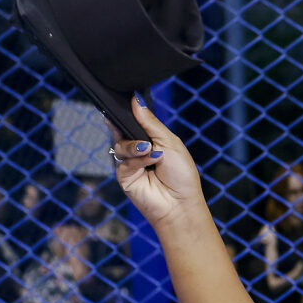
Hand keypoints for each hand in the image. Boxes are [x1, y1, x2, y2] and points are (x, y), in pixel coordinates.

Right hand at [107, 96, 201, 227]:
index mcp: (150, 140)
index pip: (134, 121)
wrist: (181, 203)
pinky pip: (123, 161)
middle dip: (127, 127)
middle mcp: (138, 150)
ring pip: (120, 145)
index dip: (128, 112)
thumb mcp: (170, 142)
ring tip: (150, 152)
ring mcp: (129, 163)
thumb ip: (150, 122)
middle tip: (134, 124)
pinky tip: (150, 162)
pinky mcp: (124, 176)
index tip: (125, 100)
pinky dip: (137, 160)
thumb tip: (135, 100)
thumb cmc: (181, 174)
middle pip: (122, 131)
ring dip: (136, 146)